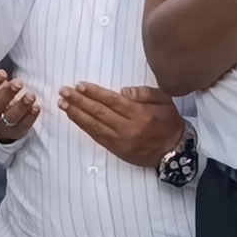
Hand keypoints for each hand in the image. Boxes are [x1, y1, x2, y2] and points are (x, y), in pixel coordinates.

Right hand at [0, 67, 37, 142]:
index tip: (2, 73)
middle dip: (8, 93)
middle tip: (18, 83)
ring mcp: (3, 123)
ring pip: (11, 116)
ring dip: (21, 106)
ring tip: (31, 96)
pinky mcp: (16, 130)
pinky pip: (23, 125)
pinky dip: (30, 116)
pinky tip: (36, 107)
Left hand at [59, 83, 185, 168]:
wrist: (173, 151)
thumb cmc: (169, 122)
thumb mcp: (165, 101)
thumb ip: (145, 93)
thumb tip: (123, 91)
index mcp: (140, 114)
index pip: (112, 101)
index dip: (94, 93)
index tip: (79, 85)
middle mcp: (128, 127)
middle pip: (99, 112)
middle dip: (79, 100)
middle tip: (64, 91)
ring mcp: (120, 140)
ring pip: (93, 125)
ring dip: (76, 113)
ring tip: (63, 103)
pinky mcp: (116, 149)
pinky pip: (96, 136)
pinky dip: (83, 126)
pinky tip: (74, 117)